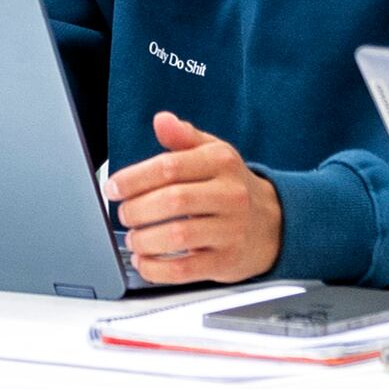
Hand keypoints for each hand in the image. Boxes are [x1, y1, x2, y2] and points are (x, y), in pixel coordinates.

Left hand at [104, 112, 282, 283]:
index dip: (133, 179)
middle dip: (136, 210)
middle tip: (124, 214)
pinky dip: (157, 268)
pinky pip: (185, 269)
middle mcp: (230, 195)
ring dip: (144, 240)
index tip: (113, 188)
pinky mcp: (227, 261)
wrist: (276, 224)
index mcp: (221, 162)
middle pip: (172, 201)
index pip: (169, 167)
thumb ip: (184, 137)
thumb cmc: (232, 187)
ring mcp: (231, 230)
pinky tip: (146, 261)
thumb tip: (161, 120)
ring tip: (134, 238)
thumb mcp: (213, 153)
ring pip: (177, 235)